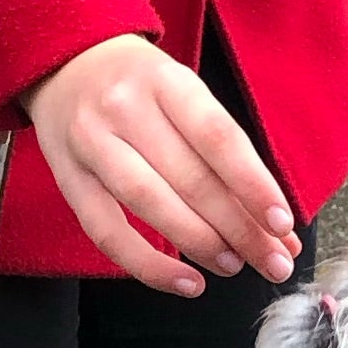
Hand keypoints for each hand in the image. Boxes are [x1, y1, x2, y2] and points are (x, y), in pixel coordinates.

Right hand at [24, 33, 297, 296]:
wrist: (64, 64)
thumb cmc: (143, 88)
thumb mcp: (185, 95)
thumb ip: (228, 156)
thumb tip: (278, 229)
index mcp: (166, 80)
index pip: (217, 137)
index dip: (253, 184)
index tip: (282, 224)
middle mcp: (125, 108)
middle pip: (189, 177)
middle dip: (240, 228)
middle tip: (274, 262)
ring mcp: (90, 143)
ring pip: (149, 203)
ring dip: (200, 244)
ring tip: (235, 267)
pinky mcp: (68, 180)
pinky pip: (107, 233)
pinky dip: (149, 265)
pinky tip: (187, 283)